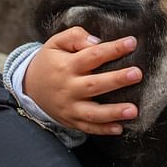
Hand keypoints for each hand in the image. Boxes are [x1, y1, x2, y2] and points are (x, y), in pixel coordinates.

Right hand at [24, 27, 141, 134]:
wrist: (29, 87)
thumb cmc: (50, 62)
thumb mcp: (56, 43)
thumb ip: (75, 36)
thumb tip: (96, 42)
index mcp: (67, 66)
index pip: (92, 56)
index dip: (113, 49)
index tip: (132, 42)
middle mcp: (69, 88)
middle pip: (95, 84)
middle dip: (117, 80)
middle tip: (137, 74)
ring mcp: (70, 107)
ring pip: (93, 112)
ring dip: (114, 112)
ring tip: (133, 110)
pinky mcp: (72, 120)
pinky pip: (88, 128)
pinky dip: (104, 130)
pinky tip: (120, 128)